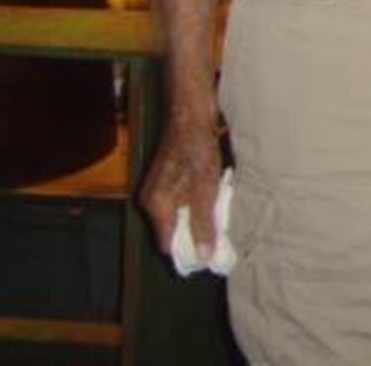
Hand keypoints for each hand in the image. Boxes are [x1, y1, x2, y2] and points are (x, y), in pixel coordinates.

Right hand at [139, 119, 222, 255]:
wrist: (190, 114)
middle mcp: (151, 200)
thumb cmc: (196, 149)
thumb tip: (204, 255)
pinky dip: (195, 204)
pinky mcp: (166, 180)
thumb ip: (203, 223)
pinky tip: (212, 195)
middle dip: (194, 234)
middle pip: (172, 232)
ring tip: (218, 211)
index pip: (167, 245)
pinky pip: (180, 203)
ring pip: (178, 217)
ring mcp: (157, 189)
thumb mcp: (205, 189)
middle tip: (220, 234)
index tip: (210, 255)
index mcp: (156, 206)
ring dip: (197, 218)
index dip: (188, 252)